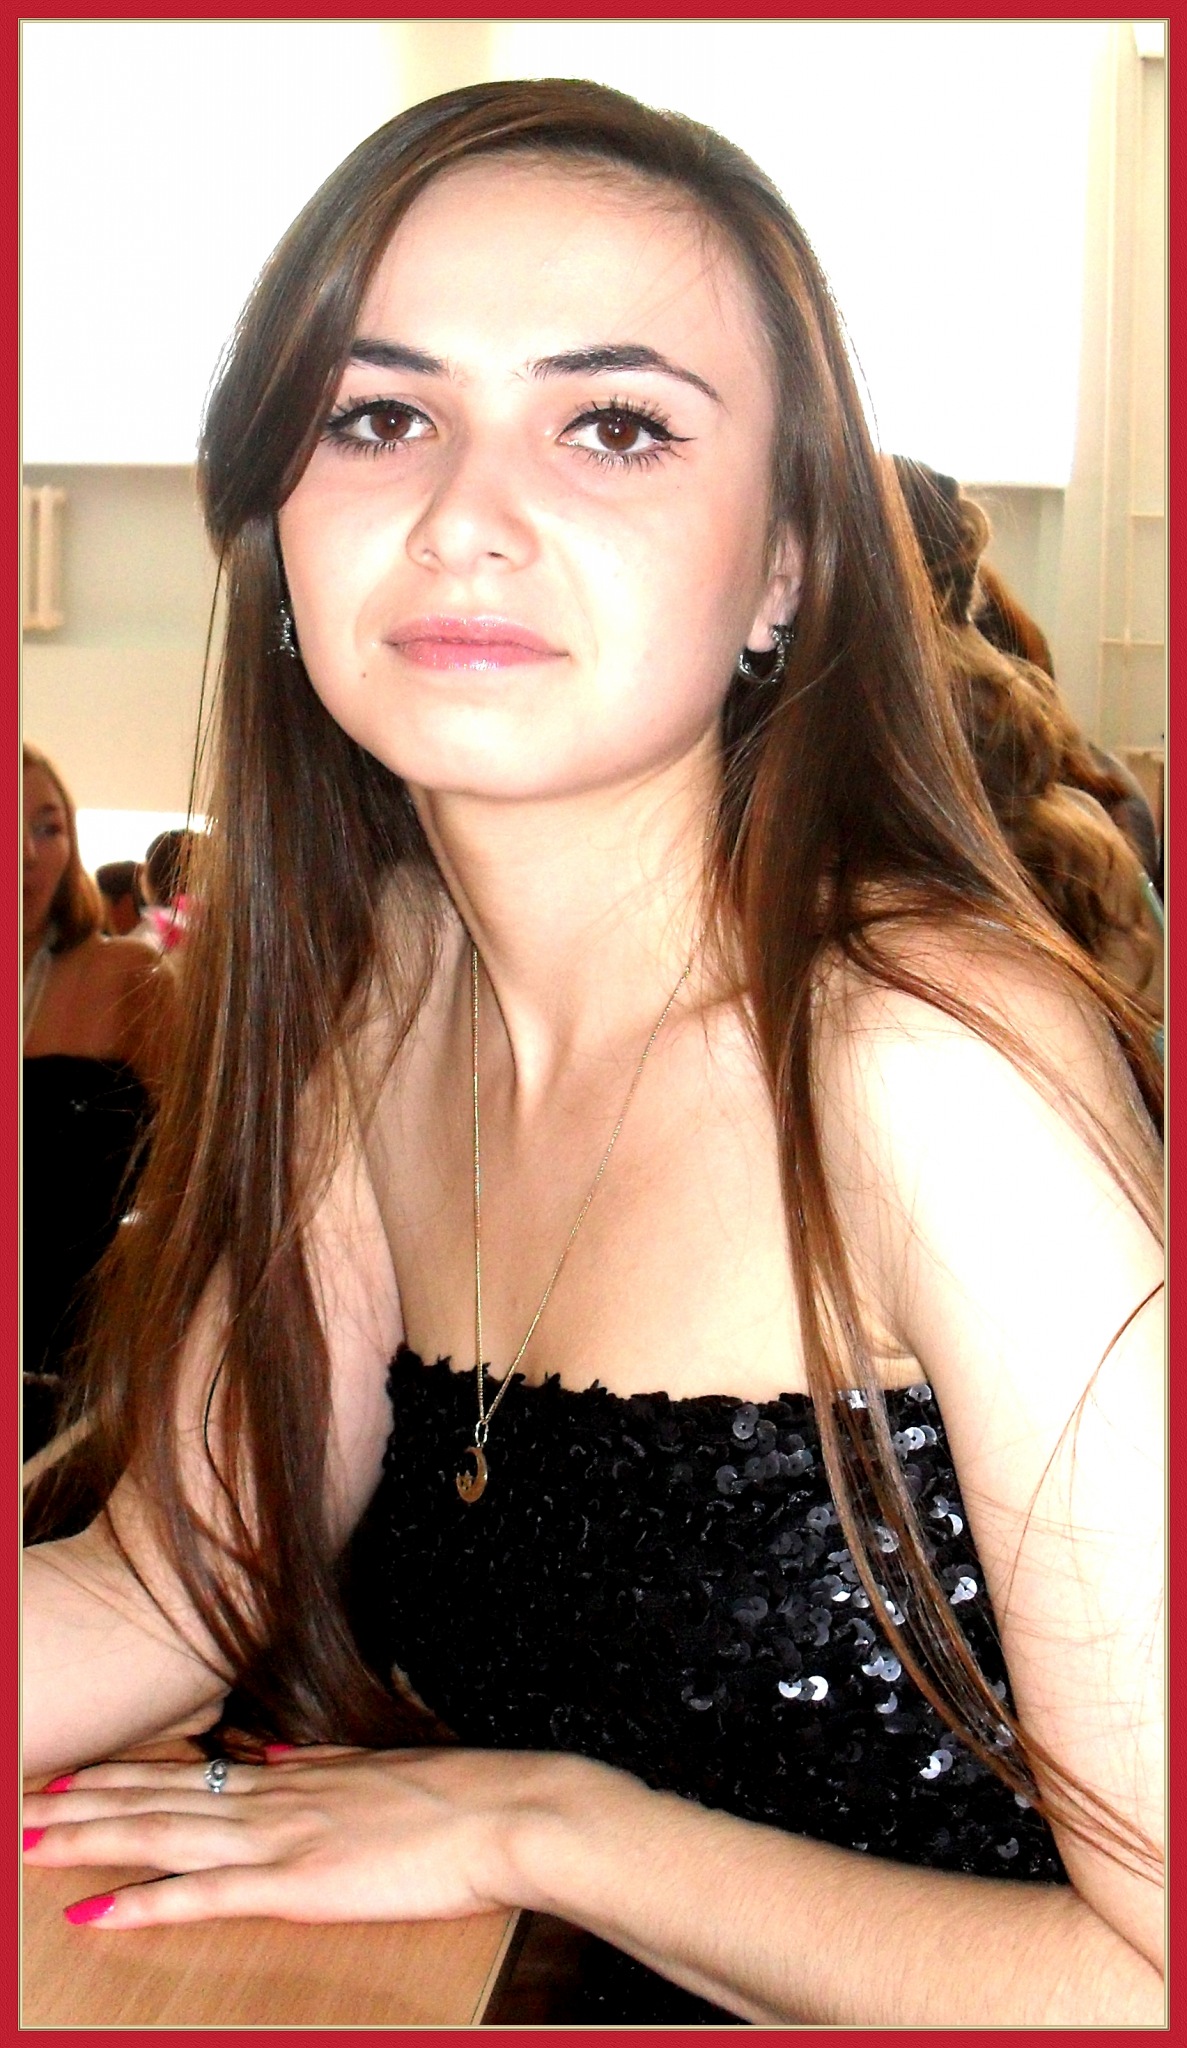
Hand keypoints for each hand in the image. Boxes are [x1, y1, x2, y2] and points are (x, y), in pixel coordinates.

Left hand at [22, 1744, 569, 1929]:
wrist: (507, 1811)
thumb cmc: (460, 1796)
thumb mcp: (380, 1767)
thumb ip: (324, 1767)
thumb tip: (280, 1760)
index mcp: (297, 1775)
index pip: (188, 1774)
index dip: (123, 1776)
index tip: (72, 1779)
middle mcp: (276, 1797)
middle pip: (158, 1798)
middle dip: (82, 1804)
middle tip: (22, 1806)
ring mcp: (282, 1837)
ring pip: (163, 1834)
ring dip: (89, 1840)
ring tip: (31, 1843)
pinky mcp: (298, 1880)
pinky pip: (205, 1892)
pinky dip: (145, 1900)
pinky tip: (98, 1909)